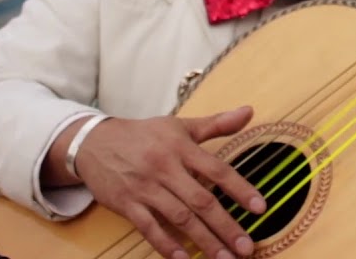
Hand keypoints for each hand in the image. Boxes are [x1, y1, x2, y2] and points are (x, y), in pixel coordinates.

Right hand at [58, 107, 265, 258]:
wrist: (94, 142)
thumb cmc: (145, 135)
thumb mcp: (180, 126)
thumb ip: (217, 123)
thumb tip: (249, 111)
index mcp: (182, 148)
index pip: (217, 170)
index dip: (240, 189)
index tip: (260, 208)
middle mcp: (165, 168)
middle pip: (201, 201)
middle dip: (226, 226)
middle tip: (246, 247)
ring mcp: (145, 188)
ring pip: (179, 218)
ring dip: (203, 240)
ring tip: (224, 258)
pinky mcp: (126, 204)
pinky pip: (148, 228)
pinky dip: (166, 245)